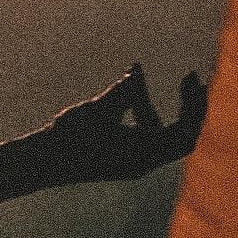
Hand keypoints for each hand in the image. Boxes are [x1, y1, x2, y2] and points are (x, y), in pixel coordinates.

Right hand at [42, 63, 208, 182]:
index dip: (194, 103)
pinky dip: (143, 118)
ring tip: (135, 78)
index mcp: (145, 153)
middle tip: (192, 80)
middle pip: (183, 137)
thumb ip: (122, 92)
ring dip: (156, 108)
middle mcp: (146, 163)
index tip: (190, 76)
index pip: (184, 129)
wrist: (43, 162)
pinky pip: (147, 140)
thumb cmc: (69, 135)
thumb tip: (136, 72)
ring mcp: (135, 165)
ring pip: (162, 137)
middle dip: (190, 109)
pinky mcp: (124, 163)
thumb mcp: (98, 109)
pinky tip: (128, 100)